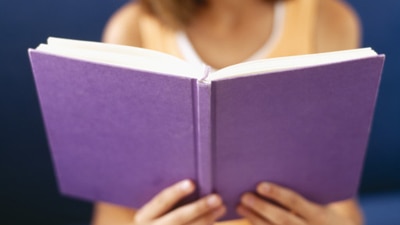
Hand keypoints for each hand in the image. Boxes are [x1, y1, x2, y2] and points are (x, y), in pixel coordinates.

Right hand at [132, 179, 225, 224]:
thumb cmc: (154, 218)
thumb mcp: (152, 210)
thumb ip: (167, 199)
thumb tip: (192, 181)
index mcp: (144, 216)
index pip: (161, 201)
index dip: (176, 192)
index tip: (192, 183)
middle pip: (178, 218)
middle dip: (199, 208)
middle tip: (217, 198)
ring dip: (207, 219)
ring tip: (221, 208)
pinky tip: (215, 221)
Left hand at [237, 182, 361, 224]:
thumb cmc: (337, 218)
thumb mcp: (335, 204)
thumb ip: (320, 187)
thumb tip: (309, 155)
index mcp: (322, 217)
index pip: (297, 203)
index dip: (278, 194)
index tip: (260, 185)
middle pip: (283, 220)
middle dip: (262, 208)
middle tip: (244, 195)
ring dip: (255, 219)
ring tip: (240, 205)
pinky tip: (248, 219)